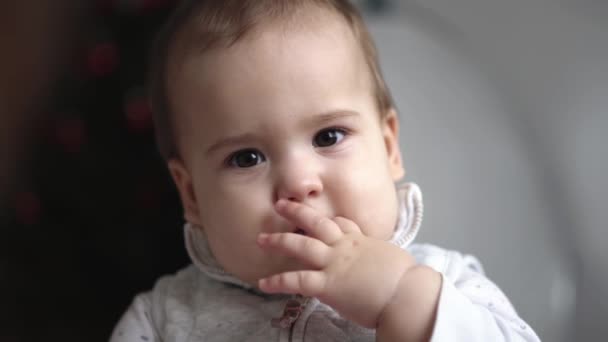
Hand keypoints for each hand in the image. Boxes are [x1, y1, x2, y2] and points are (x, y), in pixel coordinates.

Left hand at [257, 199, 416, 327]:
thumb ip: (384, 260)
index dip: (331, 221)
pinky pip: (297, 280)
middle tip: (280, 204)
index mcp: (363, 241)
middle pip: (317, 223)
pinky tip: (264, 284)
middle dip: (297, 211)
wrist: (407, 294)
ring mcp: (334, 263)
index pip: (344, 225)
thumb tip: (388, 267)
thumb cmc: (408, 281)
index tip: (324, 218)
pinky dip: (278, 281)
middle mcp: (345, 247)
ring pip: (300, 244)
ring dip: (278, 240)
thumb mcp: (396, 260)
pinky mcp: (327, 284)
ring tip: (261, 239)